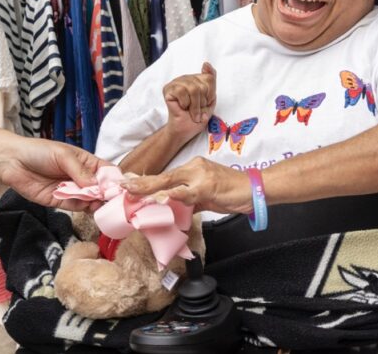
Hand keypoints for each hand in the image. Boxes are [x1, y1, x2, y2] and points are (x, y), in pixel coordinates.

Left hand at [0, 137, 106, 211]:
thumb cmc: (39, 152)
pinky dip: (82, 208)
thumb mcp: (63, 155)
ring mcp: (72, 191)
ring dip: (96, 203)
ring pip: (90, 200)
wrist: (12, 162)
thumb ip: (80, 171)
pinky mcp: (60, 202)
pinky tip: (86, 206)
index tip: (121, 188)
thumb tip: (96, 186)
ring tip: (99, 204)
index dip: (115, 180)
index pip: (107, 172)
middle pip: (101, 189)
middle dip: (107, 195)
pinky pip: (76, 207)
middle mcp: (82, 178)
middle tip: (112, 201)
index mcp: (86, 163)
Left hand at [121, 157, 252, 215]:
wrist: (255, 188)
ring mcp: (201, 175)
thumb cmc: (232, 192)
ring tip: (134, 194)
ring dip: (151, 189)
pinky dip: (177, 195)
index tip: (128, 186)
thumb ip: (189, 200)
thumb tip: (173, 209)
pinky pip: (189, 192)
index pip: (165, 176)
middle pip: (164, 177)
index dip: (146, 182)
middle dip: (142, 184)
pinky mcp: (208, 186)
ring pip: (172, 182)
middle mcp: (194, 167)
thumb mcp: (206, 197)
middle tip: (122, 188)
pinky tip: (165, 198)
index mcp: (193, 168)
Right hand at [163, 62, 216, 142]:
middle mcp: (186, 78)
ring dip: (194, 106)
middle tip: (197, 111)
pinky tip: (182, 107)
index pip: (209, 78)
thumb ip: (211, 79)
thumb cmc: (197, 116)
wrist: (185, 130)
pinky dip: (185, 103)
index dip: (210, 95)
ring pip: (193, 89)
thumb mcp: (210, 98)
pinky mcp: (168, 89)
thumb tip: (206, 63)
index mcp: (196, 79)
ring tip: (191, 112)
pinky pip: (182, 91)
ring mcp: (176, 82)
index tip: (205, 103)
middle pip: (202, 85)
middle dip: (202, 102)